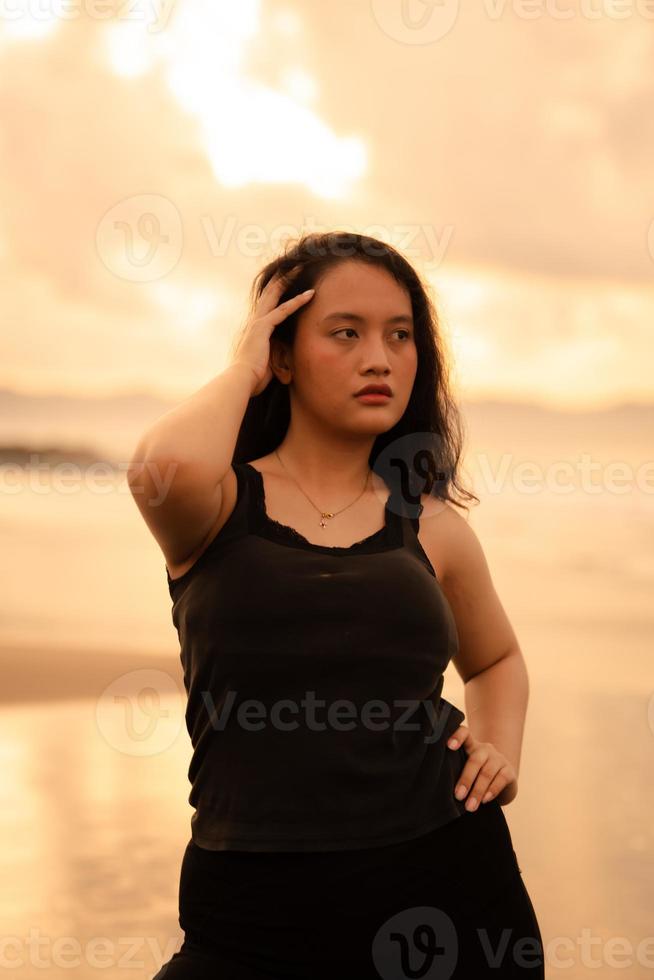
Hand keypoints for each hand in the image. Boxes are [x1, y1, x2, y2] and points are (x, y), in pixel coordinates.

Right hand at [228, 264, 315, 396]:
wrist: (241, 381)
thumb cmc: (252, 377)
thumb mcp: (265, 363)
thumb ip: (272, 355)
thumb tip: (279, 360)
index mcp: (255, 329)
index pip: (267, 304)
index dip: (276, 291)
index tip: (285, 281)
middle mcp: (255, 321)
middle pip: (269, 292)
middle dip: (281, 278)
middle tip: (293, 266)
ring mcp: (258, 322)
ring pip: (275, 295)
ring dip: (289, 281)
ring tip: (300, 268)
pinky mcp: (263, 328)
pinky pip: (283, 311)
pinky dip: (297, 302)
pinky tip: (310, 294)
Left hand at [447, 725, 517, 810]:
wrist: (502, 782)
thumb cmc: (475, 776)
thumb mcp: (466, 769)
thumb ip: (456, 770)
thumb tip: (439, 787)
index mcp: (471, 745)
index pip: (465, 733)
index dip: (457, 736)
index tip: (449, 746)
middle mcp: (485, 749)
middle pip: (475, 760)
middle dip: (466, 779)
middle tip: (458, 796)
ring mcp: (498, 759)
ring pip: (487, 773)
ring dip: (477, 791)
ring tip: (470, 806)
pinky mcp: (509, 771)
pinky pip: (501, 779)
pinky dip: (492, 790)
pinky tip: (485, 800)